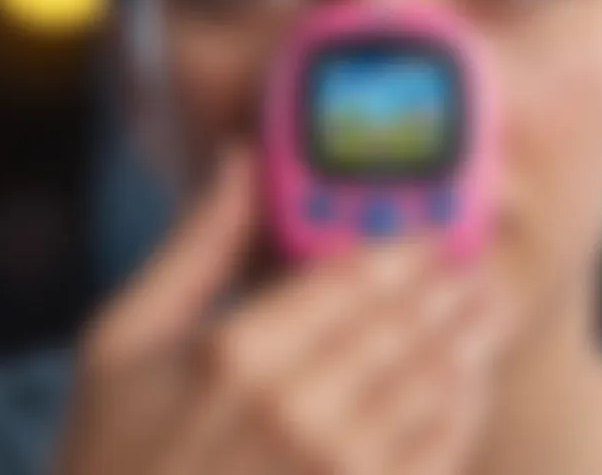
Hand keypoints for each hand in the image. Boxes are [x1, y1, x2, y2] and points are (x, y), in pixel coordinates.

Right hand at [55, 148, 511, 474]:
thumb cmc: (114, 450)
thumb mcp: (126, 338)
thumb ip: (196, 244)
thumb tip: (240, 157)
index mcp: (239, 352)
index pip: (352, 279)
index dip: (403, 248)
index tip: (432, 227)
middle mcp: (298, 409)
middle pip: (399, 325)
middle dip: (444, 287)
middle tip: (473, 261)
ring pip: (429, 384)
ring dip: (466, 338)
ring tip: (488, 304)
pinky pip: (436, 455)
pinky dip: (463, 411)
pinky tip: (473, 380)